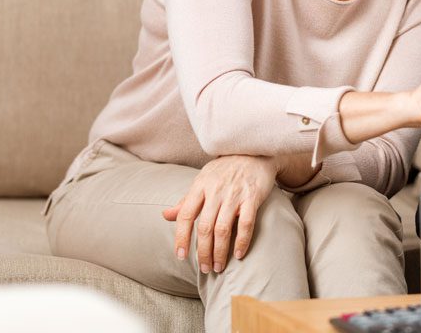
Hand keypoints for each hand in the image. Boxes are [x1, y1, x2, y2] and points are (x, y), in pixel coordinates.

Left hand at [162, 155, 277, 274]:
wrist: (254, 151)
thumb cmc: (225, 169)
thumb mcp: (203, 180)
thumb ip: (186, 200)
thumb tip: (166, 216)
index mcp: (200, 186)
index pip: (185, 215)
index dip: (181, 237)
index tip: (181, 256)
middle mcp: (215, 191)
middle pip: (204, 227)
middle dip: (203, 252)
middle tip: (204, 268)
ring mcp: (234, 194)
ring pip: (223, 229)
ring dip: (219, 252)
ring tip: (218, 267)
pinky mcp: (253, 196)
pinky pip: (246, 223)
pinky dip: (242, 241)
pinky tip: (239, 254)